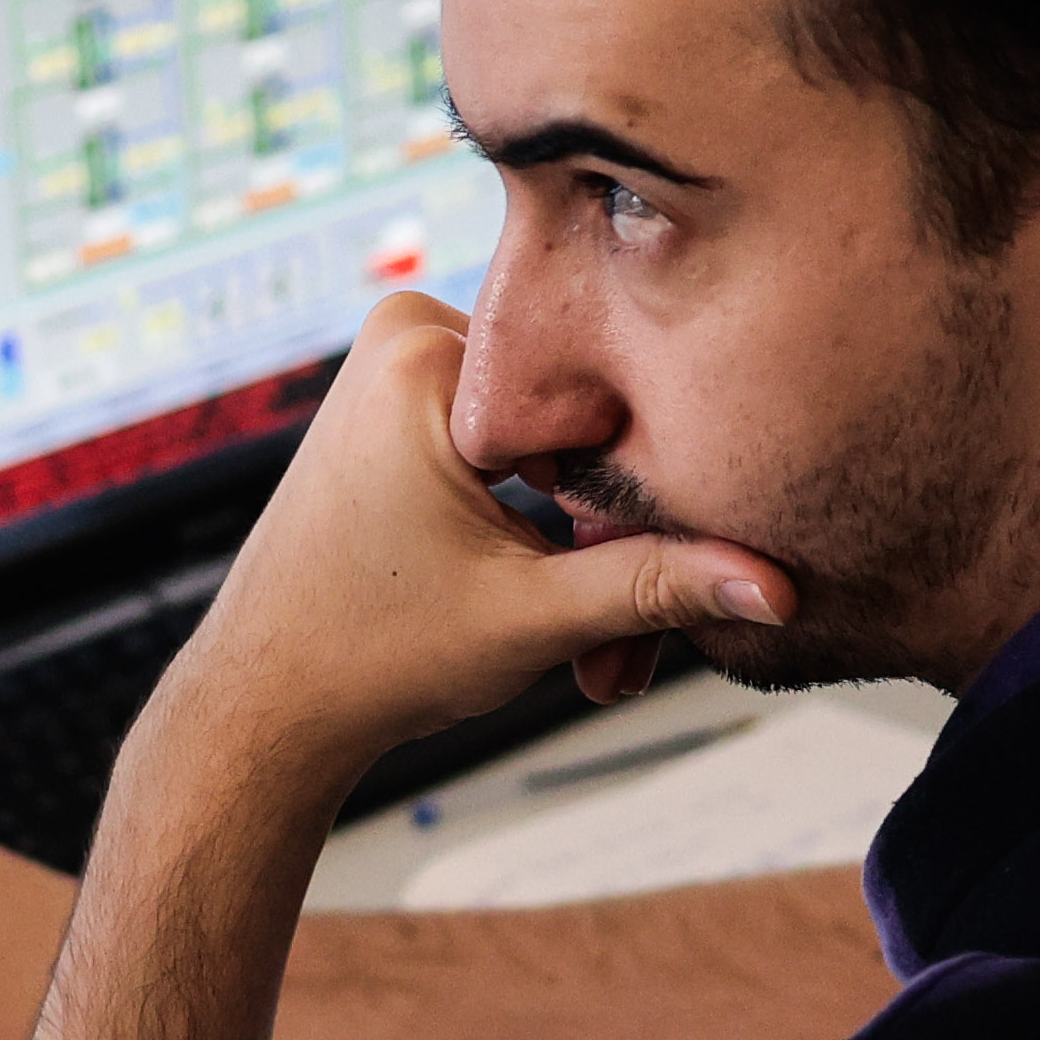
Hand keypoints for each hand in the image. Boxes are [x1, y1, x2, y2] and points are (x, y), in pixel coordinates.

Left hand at [154, 294, 788, 782]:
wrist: (264, 705)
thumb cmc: (365, 658)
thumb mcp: (532, 618)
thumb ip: (658, 587)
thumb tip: (776, 584)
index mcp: (428, 352)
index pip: (598, 397)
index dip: (644, 498)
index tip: (662, 576)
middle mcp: (409, 334)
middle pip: (575, 420)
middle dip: (610, 532)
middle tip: (621, 648)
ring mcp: (401, 365)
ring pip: (551, 442)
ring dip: (581, 538)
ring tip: (584, 636)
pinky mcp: (402, 406)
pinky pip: (513, 448)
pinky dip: (541, 522)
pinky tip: (548, 591)